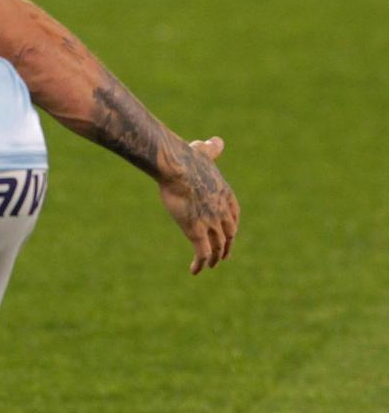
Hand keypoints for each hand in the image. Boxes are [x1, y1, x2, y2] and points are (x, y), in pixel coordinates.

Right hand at [158, 137, 239, 274]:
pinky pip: (203, 253)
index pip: (234, 215)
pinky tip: (195, 271)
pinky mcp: (198, 231)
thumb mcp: (203, 153)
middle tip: (222, 256)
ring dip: (214, 258)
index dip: (231, 227)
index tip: (228, 234)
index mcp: (225, 194)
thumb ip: (211, 149)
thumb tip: (217, 141)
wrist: (178, 168)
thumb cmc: (187, 159)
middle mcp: (223, 211)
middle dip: (226, 246)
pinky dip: (201, 263)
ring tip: (209, 266)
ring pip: (218, 247)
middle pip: (229, 234)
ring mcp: (212, 223)